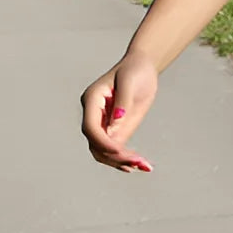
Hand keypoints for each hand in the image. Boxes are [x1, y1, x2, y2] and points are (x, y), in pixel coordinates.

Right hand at [80, 52, 157, 172]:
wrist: (142, 67)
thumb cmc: (135, 70)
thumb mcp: (129, 82)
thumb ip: (122, 103)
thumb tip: (113, 128)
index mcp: (92, 100)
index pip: (90, 127)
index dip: (102, 141)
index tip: (119, 151)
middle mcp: (93, 114)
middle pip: (95, 143)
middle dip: (114, 155)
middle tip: (137, 162)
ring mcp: (102, 123)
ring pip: (102, 150)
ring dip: (119, 161)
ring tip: (142, 165)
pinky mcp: (114, 128)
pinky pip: (114, 148)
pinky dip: (124, 158)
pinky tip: (139, 164)